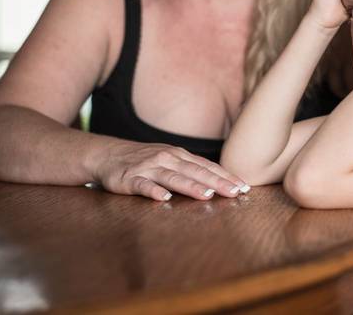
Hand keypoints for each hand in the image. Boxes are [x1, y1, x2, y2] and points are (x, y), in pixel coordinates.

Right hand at [93, 141, 248, 200]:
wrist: (108, 154)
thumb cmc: (146, 161)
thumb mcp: (171, 161)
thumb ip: (192, 170)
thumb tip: (220, 183)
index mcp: (180, 156)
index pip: (207, 167)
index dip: (226, 177)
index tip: (244, 187)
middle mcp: (167, 159)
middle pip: (196, 171)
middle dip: (217, 182)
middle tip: (235, 192)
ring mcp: (149, 168)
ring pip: (173, 177)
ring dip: (190, 186)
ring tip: (206, 194)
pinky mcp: (129, 178)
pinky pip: (143, 185)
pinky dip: (153, 191)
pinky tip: (164, 198)